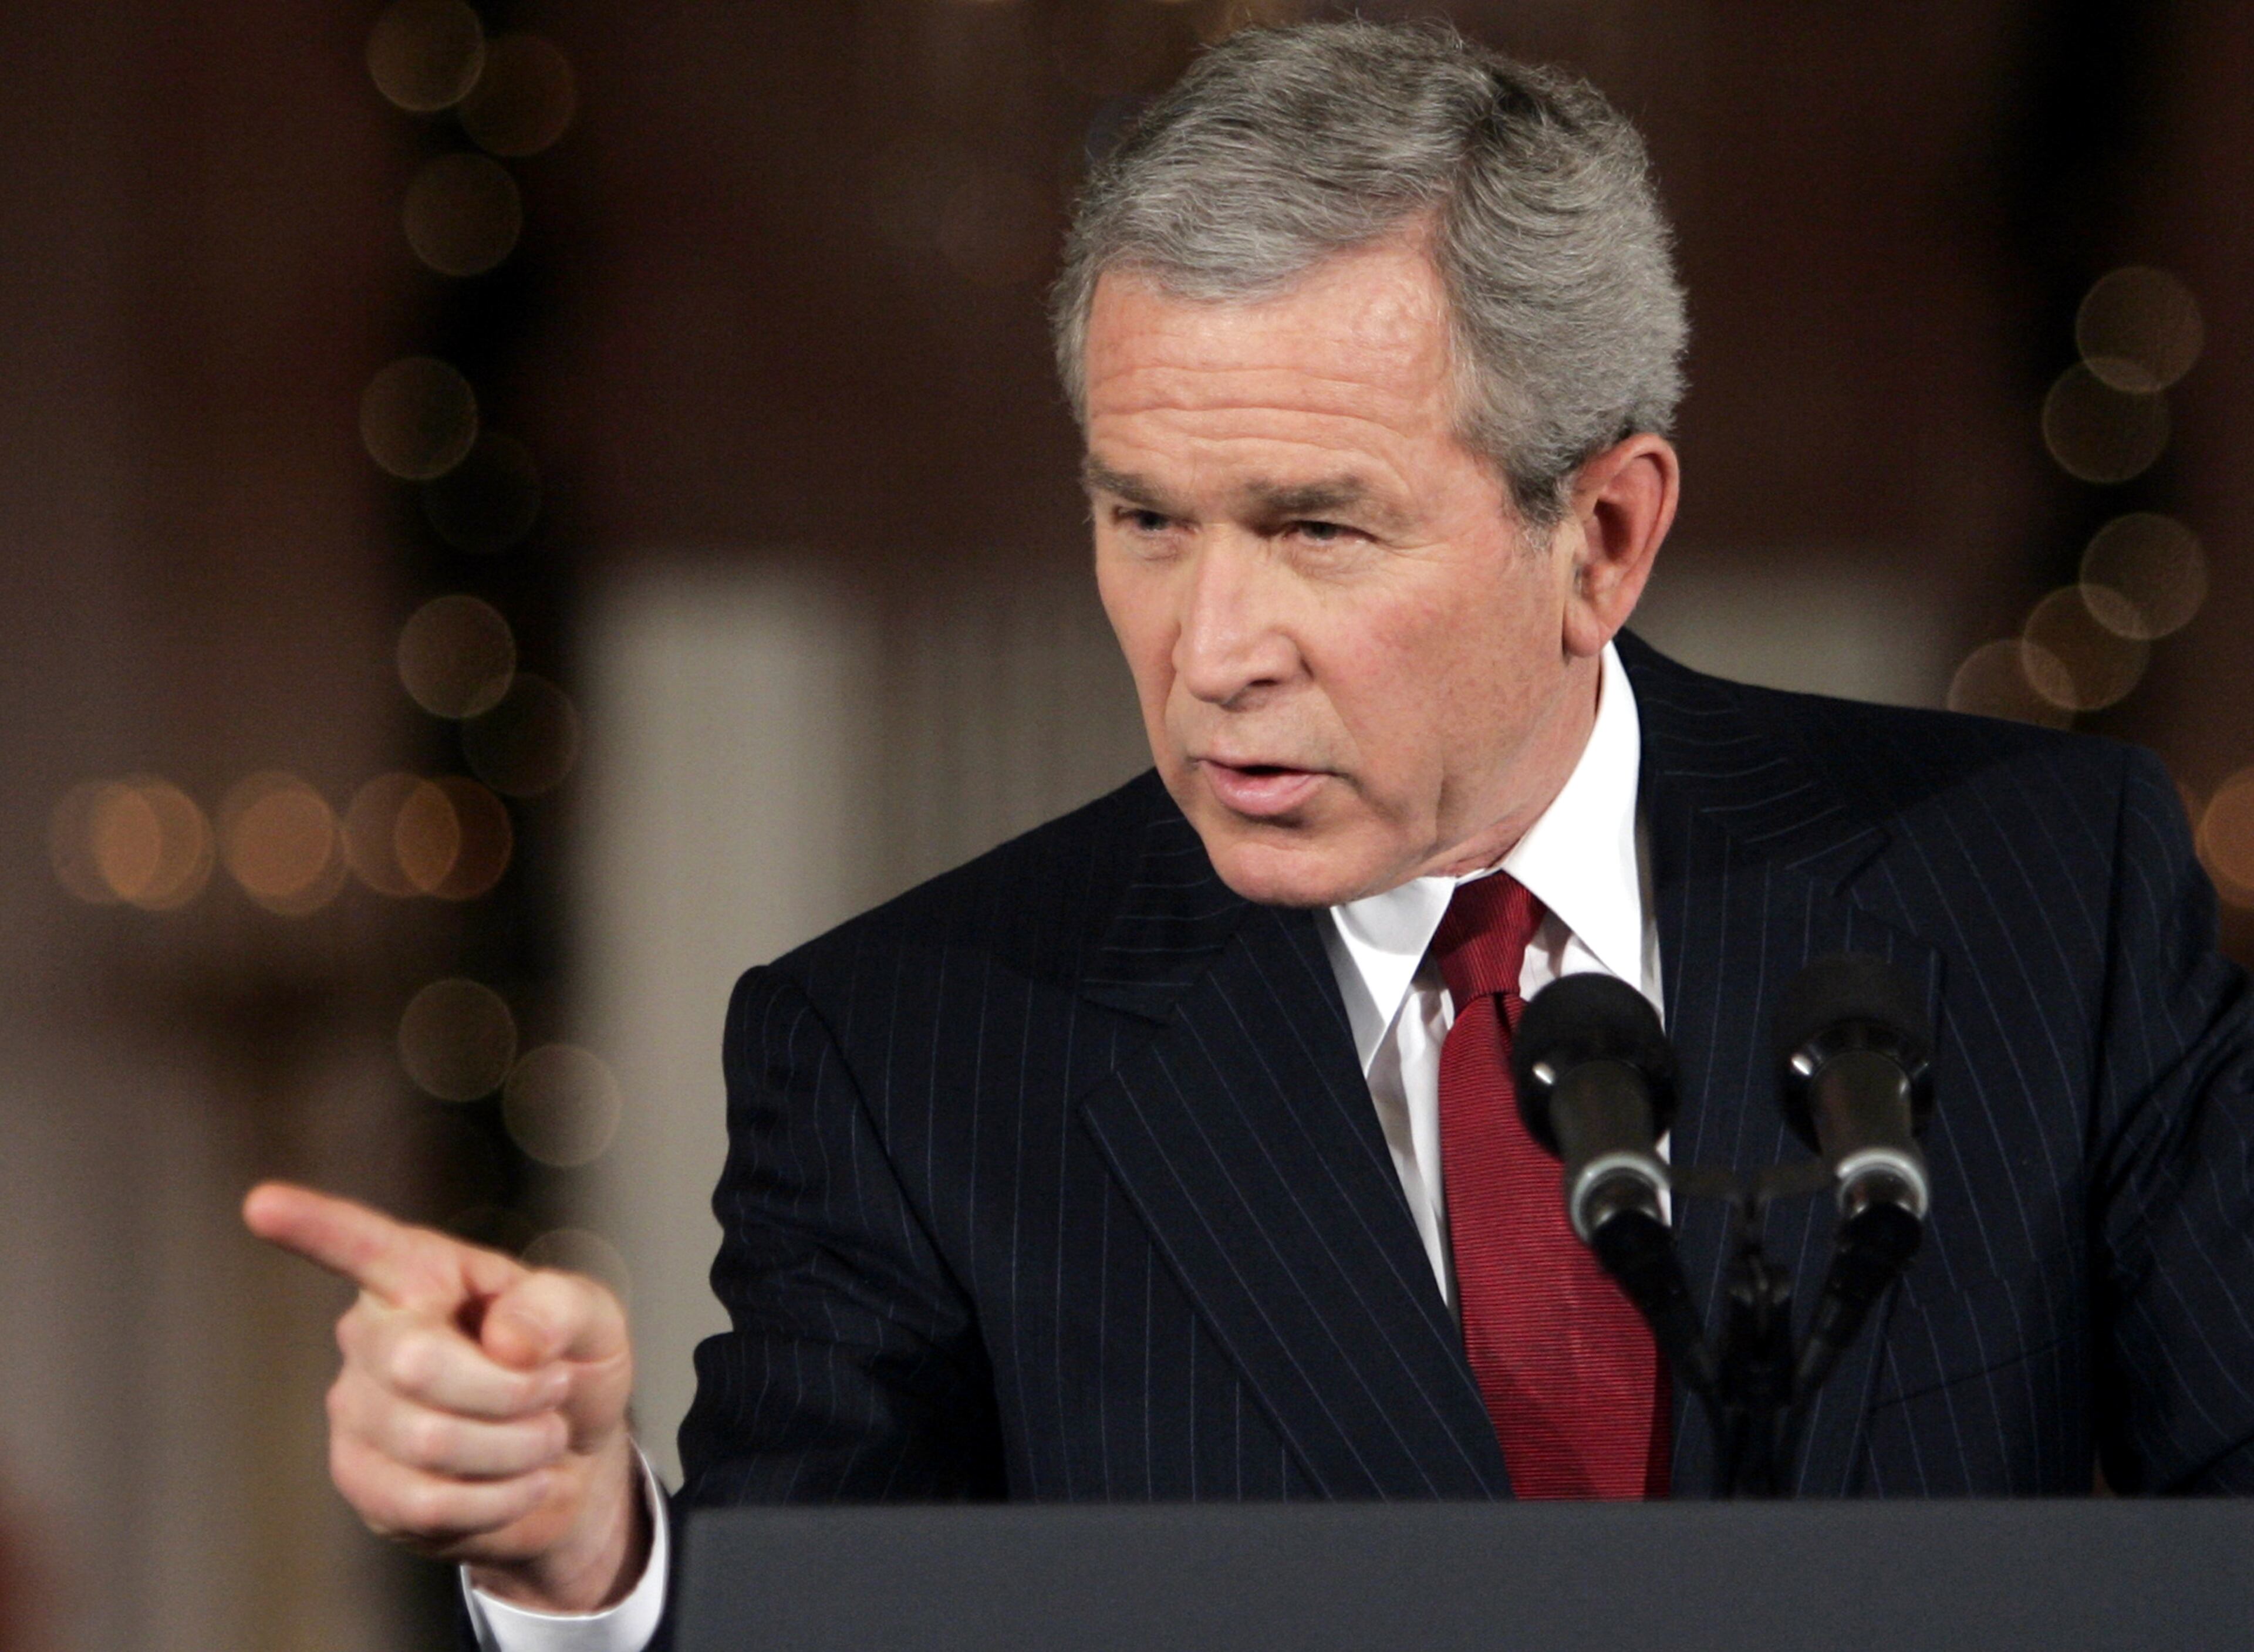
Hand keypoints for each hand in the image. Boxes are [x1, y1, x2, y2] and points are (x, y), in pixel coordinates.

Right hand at [242, 1182, 646, 1612]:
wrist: (572, 1463)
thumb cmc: (571, 1369)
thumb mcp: (594, 1320)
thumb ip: (561, 1307)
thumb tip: (504, 1339)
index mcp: (425, 1274)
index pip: (364, 1246)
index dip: (314, 1226)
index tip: (262, 1205)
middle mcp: (374, 1334)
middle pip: (418, 1364)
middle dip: (513, 1392)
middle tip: (553, 1391)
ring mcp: (358, 1409)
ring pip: (430, 1442)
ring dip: (517, 1449)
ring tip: (541, 1437)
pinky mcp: (363, 1480)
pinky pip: (427, 1502)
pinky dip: (500, 1499)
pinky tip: (519, 1482)